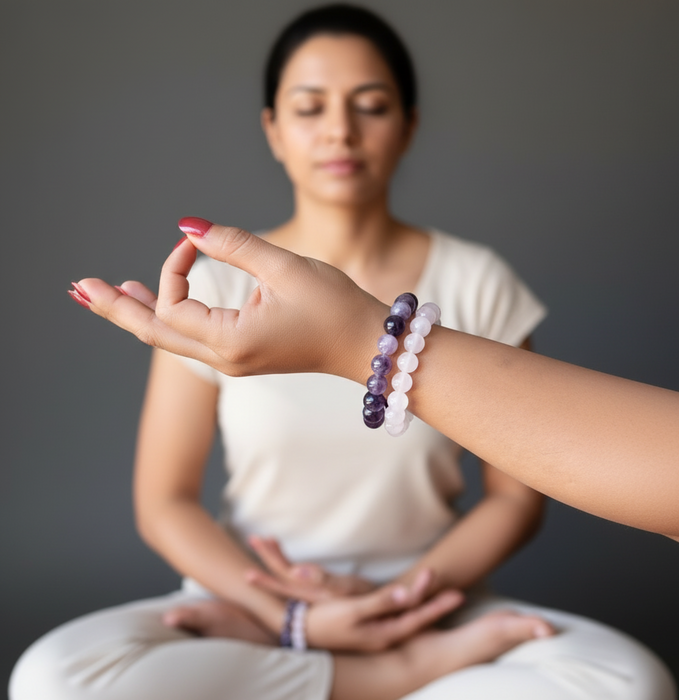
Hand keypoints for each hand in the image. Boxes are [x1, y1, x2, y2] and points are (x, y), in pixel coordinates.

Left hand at [74, 219, 385, 381]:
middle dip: (116, 307)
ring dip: (136, 314)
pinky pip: (190, 338)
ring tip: (106, 294)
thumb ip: (234, 245)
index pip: (174, 302)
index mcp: (231, 341)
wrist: (366, 345)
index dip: (174, 264)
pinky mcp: (242, 354)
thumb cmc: (335, 308)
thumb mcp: (285, 268)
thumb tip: (188, 225)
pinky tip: (154, 303)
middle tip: (79, 287)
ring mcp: (232, 360)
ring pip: (169, 339)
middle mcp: (225, 358)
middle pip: (153, 332)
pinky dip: (166, 319)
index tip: (197, 240)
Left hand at [246, 535, 374, 601]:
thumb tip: (295, 570)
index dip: (266, 572)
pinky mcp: (327, 592)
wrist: (388, 616)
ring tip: (265, 539)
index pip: (283, 580)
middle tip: (253, 538)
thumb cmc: (368, 601)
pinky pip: (302, 577)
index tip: (251, 560)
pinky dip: (292, 564)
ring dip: (277, 558)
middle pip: (282, 576)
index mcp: (312, 594)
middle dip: (266, 558)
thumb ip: (323, 581)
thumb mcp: (347, 591)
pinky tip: (290, 558)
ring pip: (290, 576)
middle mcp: (311, 597)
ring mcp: (318, 595)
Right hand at [305, 581, 463, 651]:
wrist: (300, 631)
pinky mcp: (367, 624)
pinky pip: (395, 614)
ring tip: (438, 590)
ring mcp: (375, 632)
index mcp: (382, 633)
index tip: (457, 595)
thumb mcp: (353, 610)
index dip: (437, 606)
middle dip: (435, 604)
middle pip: (416, 618)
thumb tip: (408, 595)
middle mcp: (382, 635)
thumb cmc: (324, 622)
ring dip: (423, 602)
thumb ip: (381, 602)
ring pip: (406, 616)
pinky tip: (411, 600)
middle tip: (458, 593)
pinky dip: (407, 605)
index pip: (417, 618)